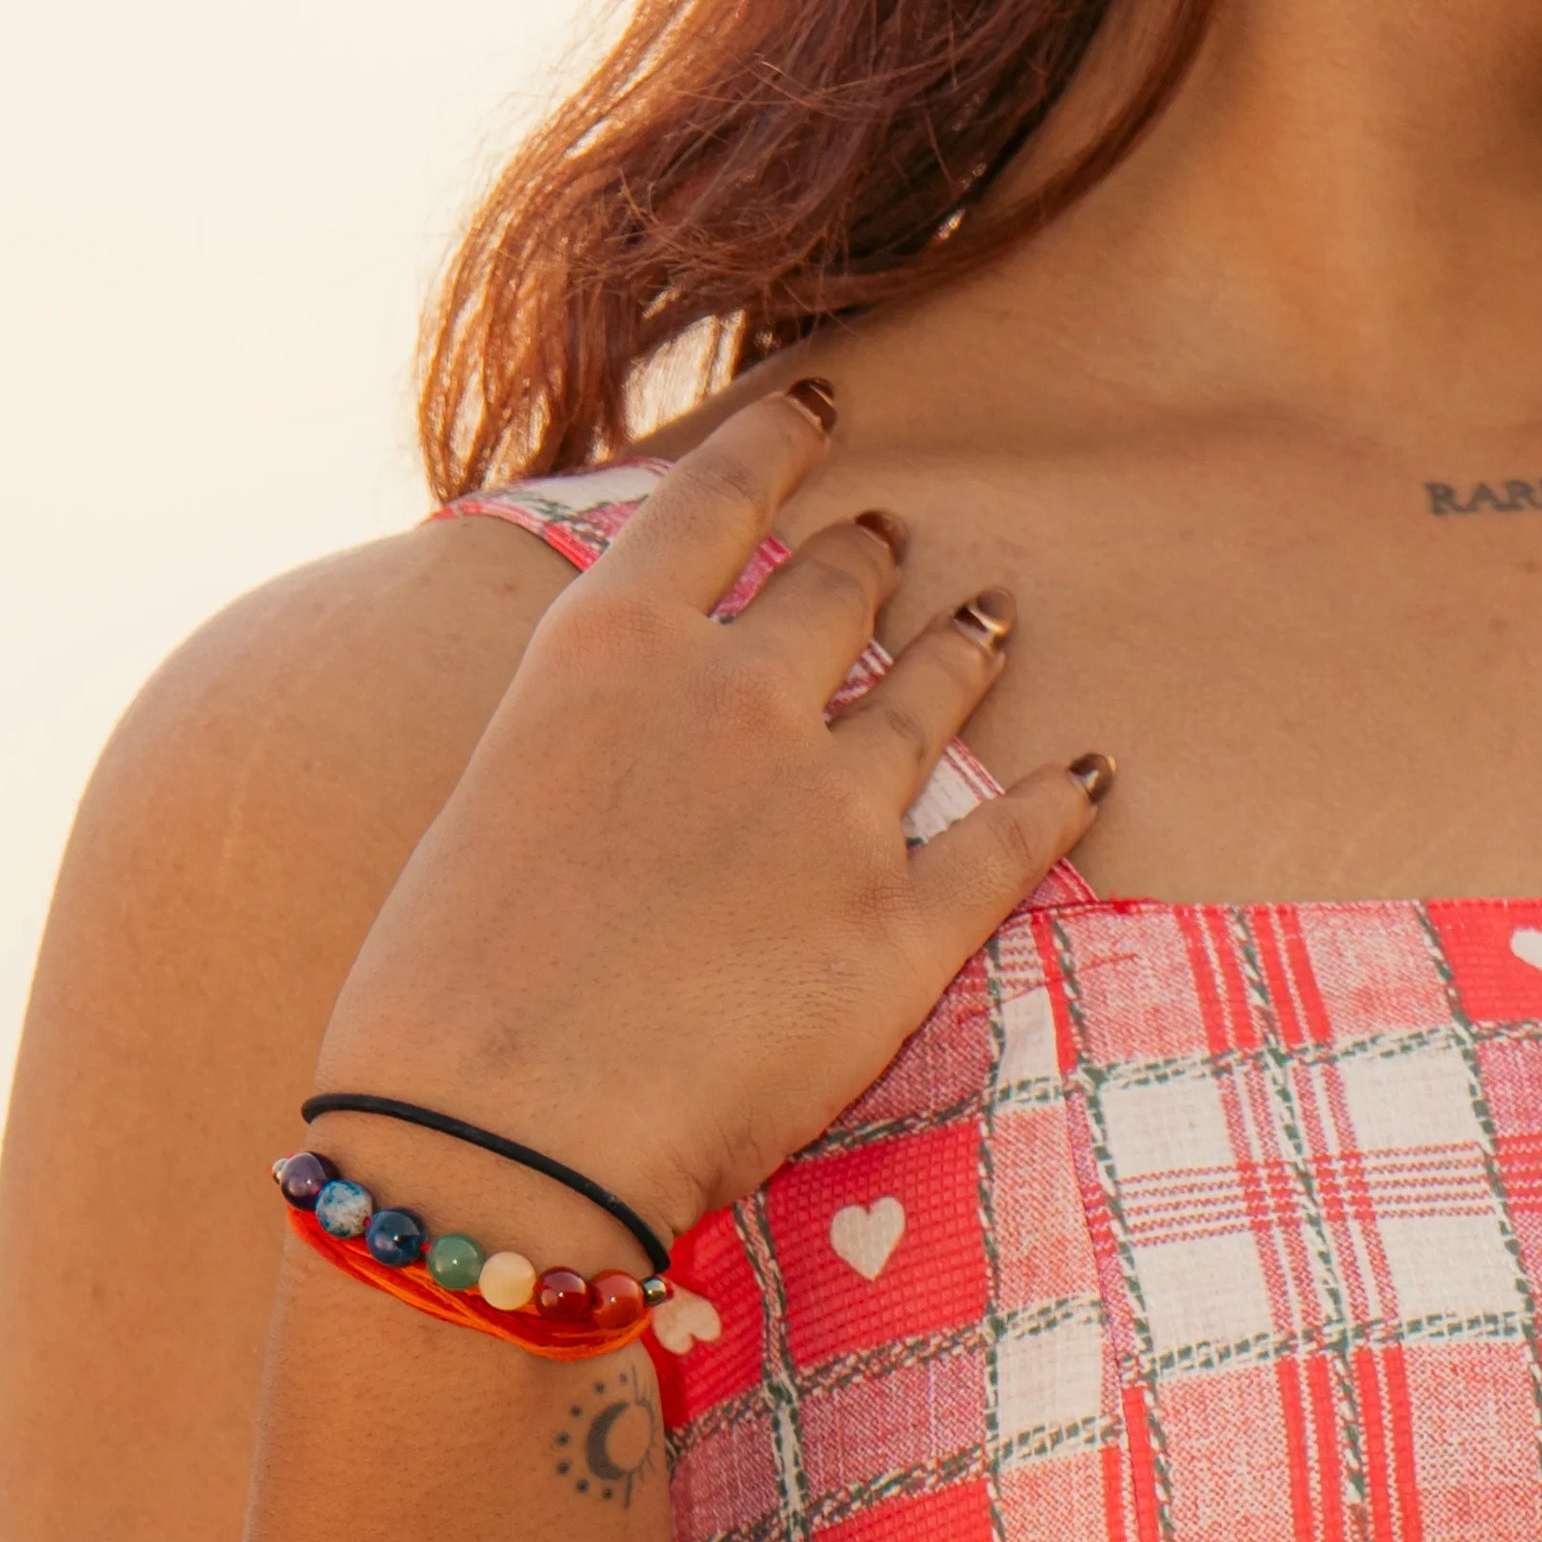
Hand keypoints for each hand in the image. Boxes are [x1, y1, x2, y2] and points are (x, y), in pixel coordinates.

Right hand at [307, 383, 1106, 1244]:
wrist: (498, 1134)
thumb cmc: (453, 992)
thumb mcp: (496, 794)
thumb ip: (588, 734)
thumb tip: (630, 730)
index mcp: (614, 645)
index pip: (718, 496)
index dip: (781, 443)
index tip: (821, 408)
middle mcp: (736, 696)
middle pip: (836, 587)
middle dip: (870, 557)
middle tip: (894, 544)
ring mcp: (832, 808)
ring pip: (931, 690)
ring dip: (967, 646)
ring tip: (994, 621)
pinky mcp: (902, 930)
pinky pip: (1010, 840)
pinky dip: (1057, 802)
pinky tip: (1088, 776)